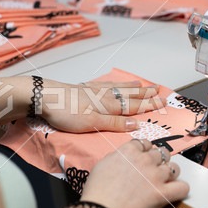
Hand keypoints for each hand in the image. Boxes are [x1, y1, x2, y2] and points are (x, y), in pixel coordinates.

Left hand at [40, 80, 165, 132]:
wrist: (45, 96)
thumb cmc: (66, 112)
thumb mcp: (92, 123)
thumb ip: (114, 123)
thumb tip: (136, 123)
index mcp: (108, 106)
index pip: (134, 106)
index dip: (149, 105)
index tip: (163, 102)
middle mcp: (105, 96)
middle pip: (130, 96)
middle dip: (145, 95)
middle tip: (159, 91)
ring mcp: (94, 91)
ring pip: (119, 89)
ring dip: (132, 88)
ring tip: (142, 85)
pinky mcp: (84, 89)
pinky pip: (106, 85)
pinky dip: (115, 84)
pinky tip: (115, 83)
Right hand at [80, 139, 188, 207]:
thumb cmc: (97, 193)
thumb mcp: (101, 165)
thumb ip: (116, 157)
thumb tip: (121, 158)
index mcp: (128, 151)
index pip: (145, 143)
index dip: (146, 150)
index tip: (145, 156)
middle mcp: (144, 160)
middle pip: (162, 153)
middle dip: (159, 161)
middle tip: (154, 170)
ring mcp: (155, 176)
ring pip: (175, 168)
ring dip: (170, 174)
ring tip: (164, 181)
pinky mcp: (163, 193)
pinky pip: (183, 187)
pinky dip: (181, 189)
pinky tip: (174, 192)